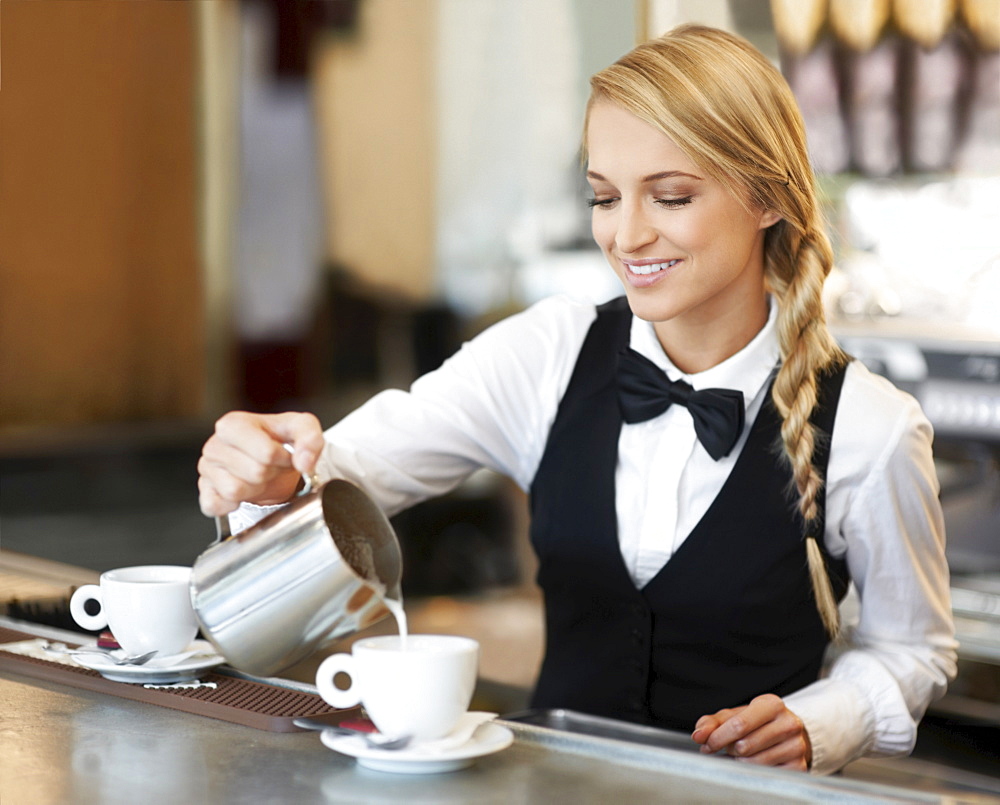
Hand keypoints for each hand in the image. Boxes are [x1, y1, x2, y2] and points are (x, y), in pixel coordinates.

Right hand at [197, 411, 325, 515]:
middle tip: (272, 467)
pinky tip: (244, 493)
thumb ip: (310, 438)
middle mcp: (214, 445)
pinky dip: (233, 505)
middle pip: (254, 473)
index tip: (285, 455)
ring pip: (235, 491)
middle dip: (271, 473)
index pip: (266, 452)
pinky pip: (215, 506)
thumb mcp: (302, 428)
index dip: (283, 458)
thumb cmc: (281, 441)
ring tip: (259, 477)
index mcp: (233, 424)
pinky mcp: (205, 492)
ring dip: (255, 489)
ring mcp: (206, 469)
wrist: (271, 460)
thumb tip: (304, 462)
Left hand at [690, 693, 811, 770]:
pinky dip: (753, 773)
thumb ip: (713, 722)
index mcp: (772, 704)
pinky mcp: (799, 766)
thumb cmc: (757, 723)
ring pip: (754, 763)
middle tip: (729, 747)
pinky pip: (766, 775)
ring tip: (742, 754)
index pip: (740, 725)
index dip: (718, 737)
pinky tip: (753, 762)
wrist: (788, 733)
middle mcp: (789, 724)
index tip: (707, 744)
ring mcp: (797, 746)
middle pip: (744, 746)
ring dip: (740, 762)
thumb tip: (698, 735)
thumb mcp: (735, 716)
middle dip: (729, 749)